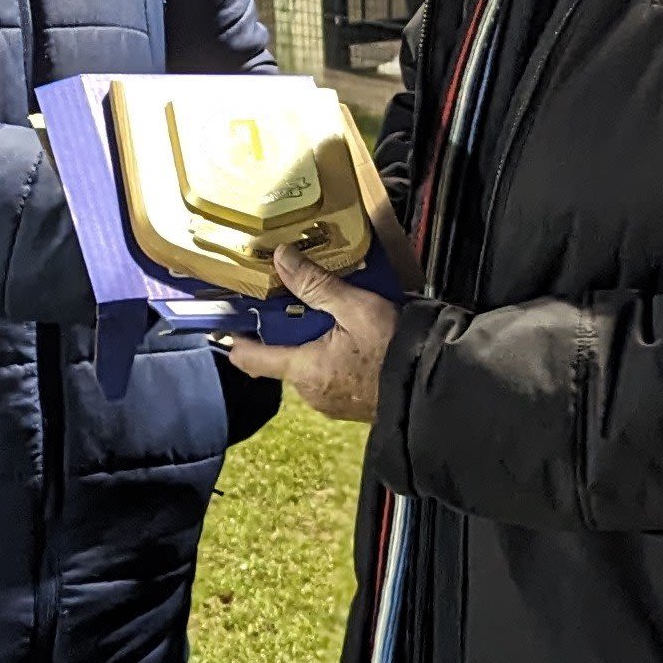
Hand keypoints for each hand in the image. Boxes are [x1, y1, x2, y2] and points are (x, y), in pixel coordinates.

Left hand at [225, 244, 398, 423]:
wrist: (430, 386)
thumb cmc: (393, 348)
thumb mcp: (355, 307)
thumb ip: (316, 283)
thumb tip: (281, 257)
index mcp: (303, 369)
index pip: (249, 358)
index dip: (236, 336)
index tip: (232, 316)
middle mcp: (309, 392)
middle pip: (281, 356)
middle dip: (287, 329)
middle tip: (300, 300)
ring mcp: (329, 402)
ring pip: (306, 365)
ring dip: (312, 342)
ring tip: (332, 314)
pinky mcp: (348, 404)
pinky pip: (328, 376)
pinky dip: (331, 356)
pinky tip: (352, 338)